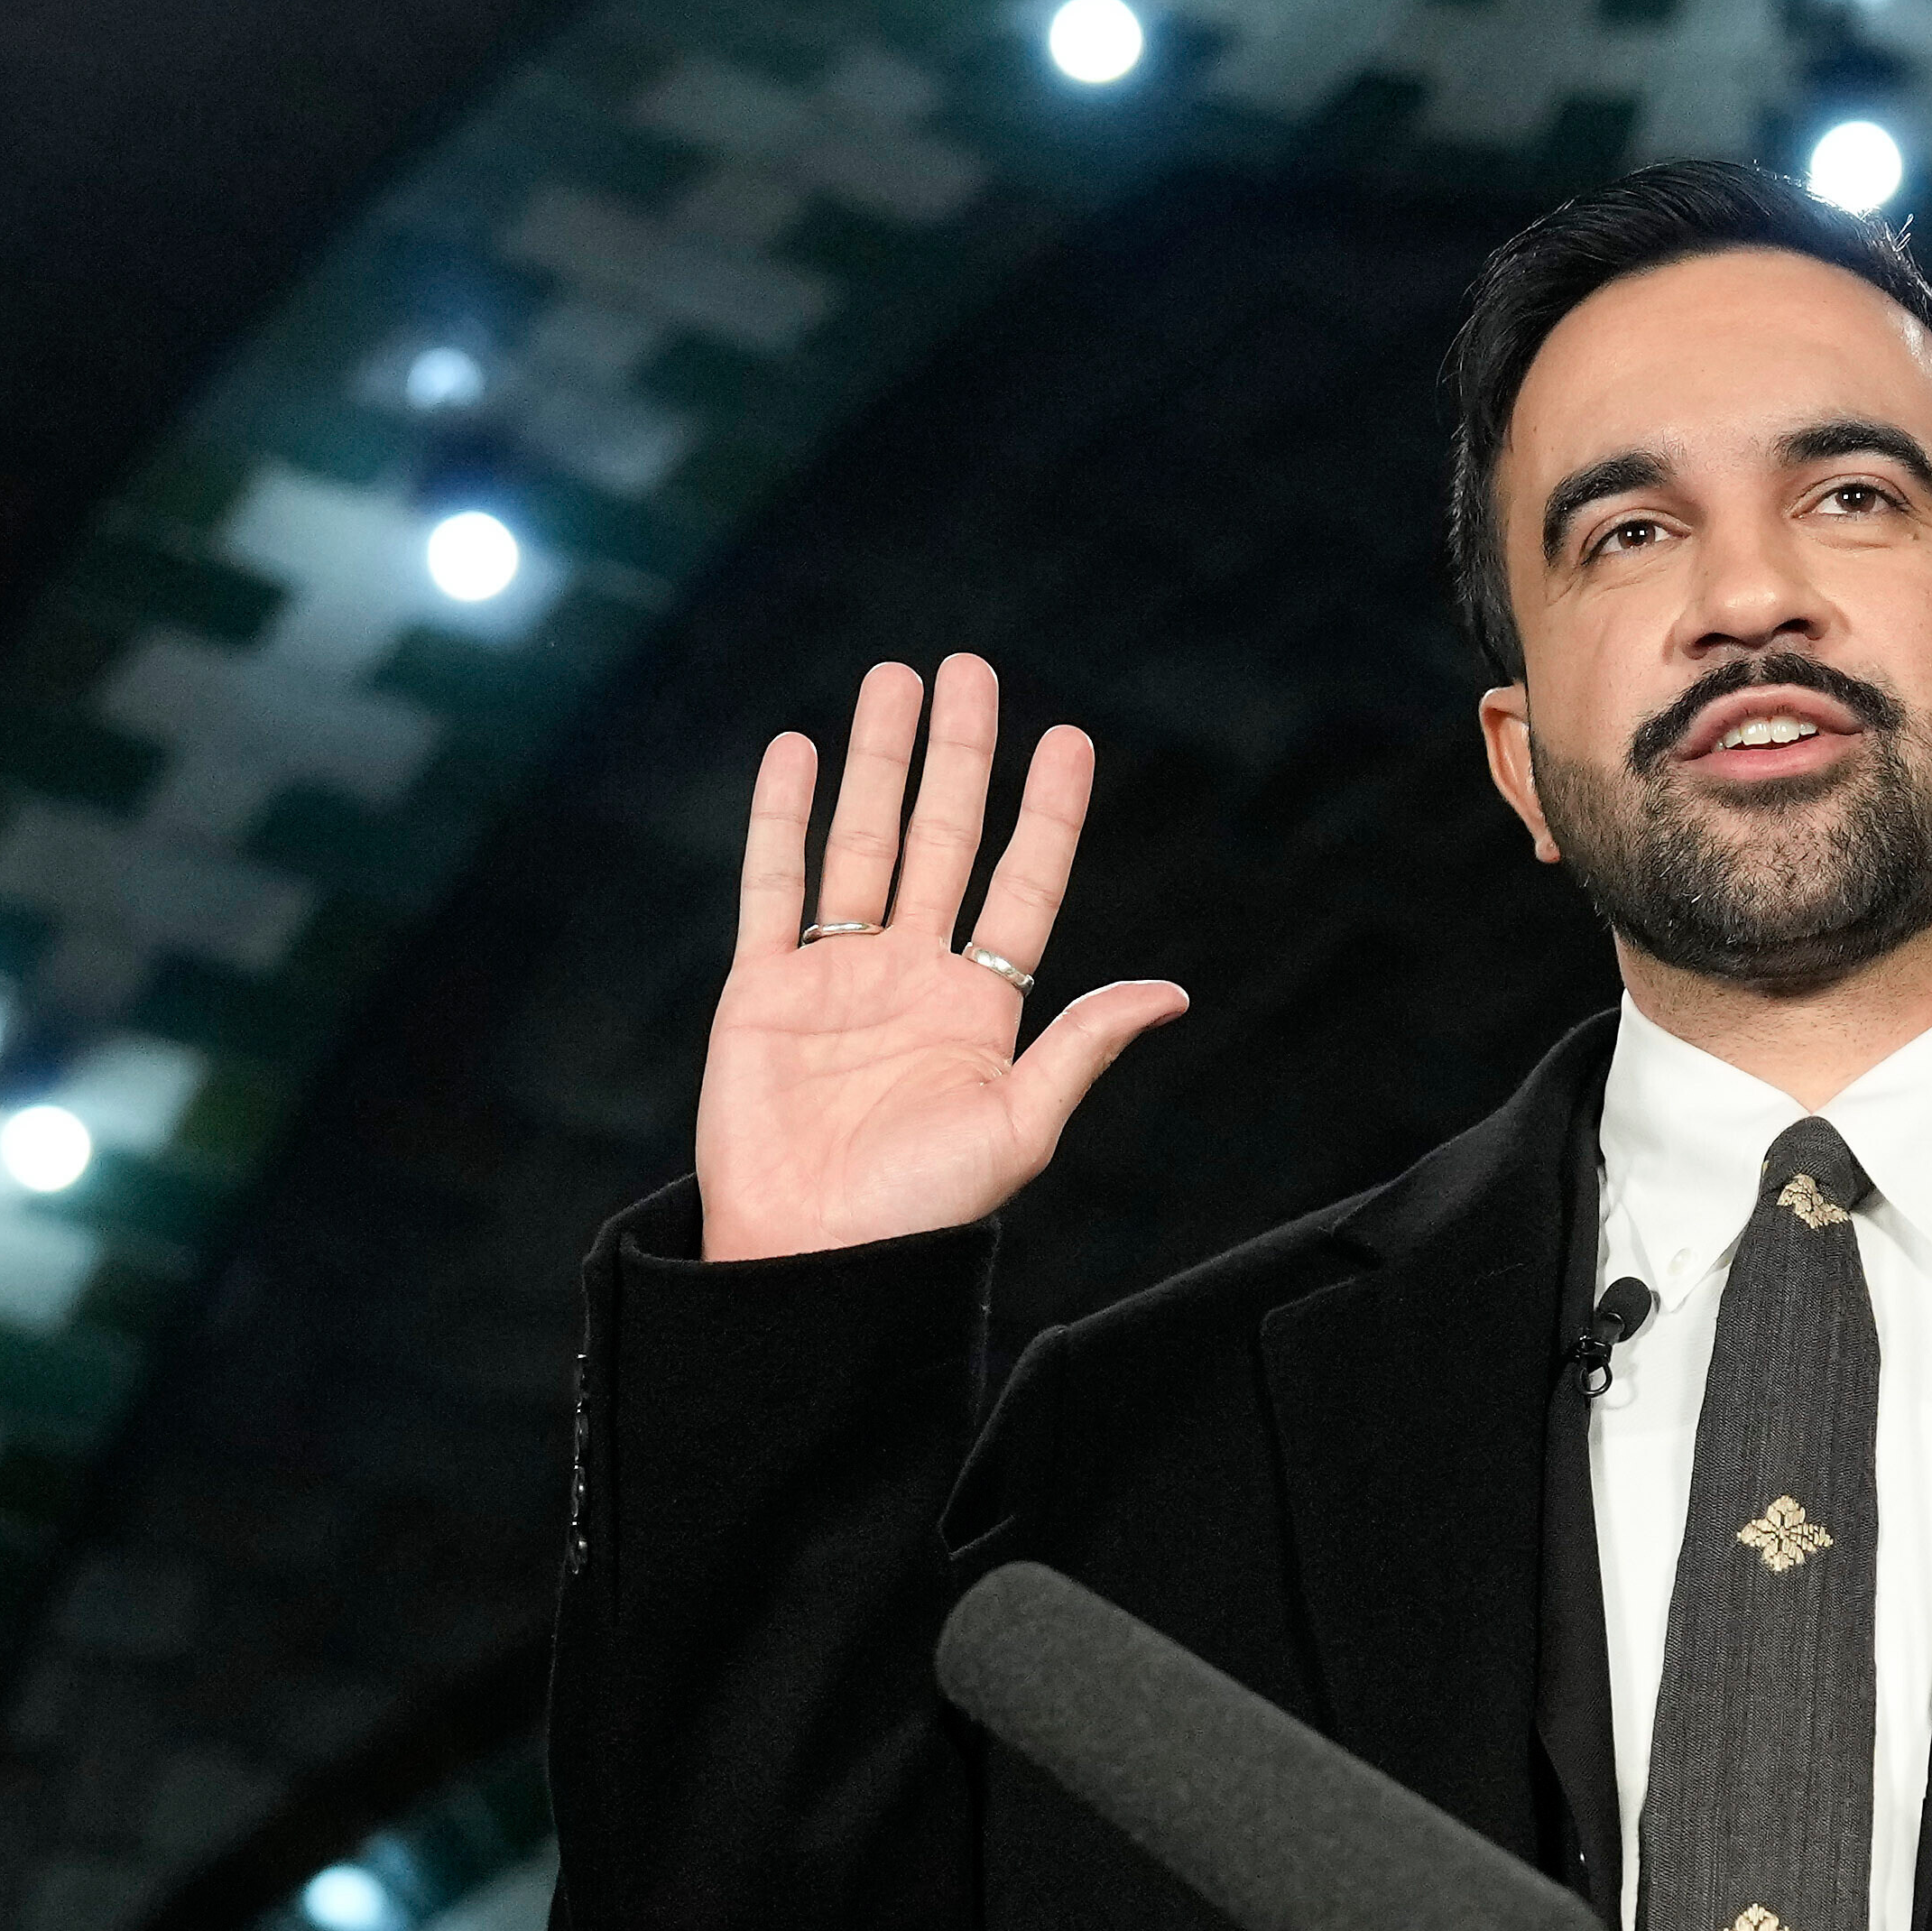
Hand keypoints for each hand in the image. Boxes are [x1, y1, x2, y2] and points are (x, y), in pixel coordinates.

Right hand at [696, 655, 1191, 1261]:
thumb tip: (1171, 993)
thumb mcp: (1019, 1128)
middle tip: (969, 669)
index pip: (1022, 885)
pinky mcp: (760, 991)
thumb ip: (1080, 1047)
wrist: (811, 1260)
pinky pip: (772, 885)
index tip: (1066, 738)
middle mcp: (911, 978)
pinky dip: (780, 817)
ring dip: (878, 762)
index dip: (1045, 814)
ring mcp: (834, 978)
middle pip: (940, 840)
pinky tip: (795, 752)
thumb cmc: (919, 1214)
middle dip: (957, 755)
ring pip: (861, 842)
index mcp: (981, 1008)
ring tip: (895, 680)